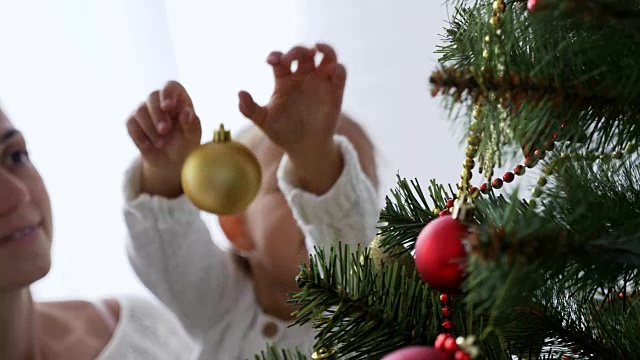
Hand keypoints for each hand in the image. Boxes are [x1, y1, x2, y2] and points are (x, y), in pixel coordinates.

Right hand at [126, 81, 201, 196]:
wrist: (170, 161)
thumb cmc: (185, 144)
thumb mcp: (192, 137)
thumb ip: (191, 124)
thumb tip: (186, 113)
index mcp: (179, 100)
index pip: (171, 86)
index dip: (168, 93)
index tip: (168, 106)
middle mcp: (160, 101)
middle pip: (152, 96)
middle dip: (157, 114)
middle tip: (165, 130)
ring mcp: (145, 110)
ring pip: (140, 110)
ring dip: (150, 129)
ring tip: (161, 144)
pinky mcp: (133, 122)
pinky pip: (131, 124)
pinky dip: (139, 136)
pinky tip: (148, 146)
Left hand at [238, 43, 345, 158]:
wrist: (303, 148)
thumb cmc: (283, 132)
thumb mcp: (264, 121)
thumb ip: (250, 109)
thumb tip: (239, 94)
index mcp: (284, 79)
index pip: (281, 59)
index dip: (276, 55)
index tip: (271, 61)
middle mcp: (303, 76)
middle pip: (303, 53)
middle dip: (296, 51)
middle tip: (289, 59)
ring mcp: (320, 82)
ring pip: (326, 56)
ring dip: (324, 48)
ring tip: (318, 47)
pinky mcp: (335, 91)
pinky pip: (340, 73)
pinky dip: (338, 68)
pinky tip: (332, 70)